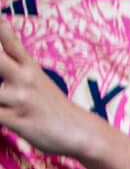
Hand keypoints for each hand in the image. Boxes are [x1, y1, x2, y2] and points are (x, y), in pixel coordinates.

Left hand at [0, 17, 103, 160]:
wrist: (83, 134)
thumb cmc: (55, 108)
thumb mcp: (38, 80)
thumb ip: (15, 63)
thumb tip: (0, 35)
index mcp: (29, 67)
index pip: (8, 40)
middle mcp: (24, 79)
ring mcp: (20, 99)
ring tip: (5, 97)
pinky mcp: (17, 120)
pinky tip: (2, 111)